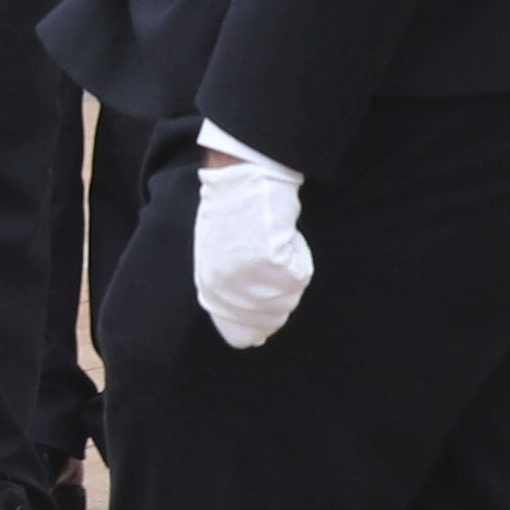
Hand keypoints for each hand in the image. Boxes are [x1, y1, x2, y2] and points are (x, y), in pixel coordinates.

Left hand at [191, 129, 312, 350]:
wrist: (242, 181)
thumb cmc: (229, 211)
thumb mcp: (215, 254)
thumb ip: (226, 286)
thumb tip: (248, 324)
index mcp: (210, 286)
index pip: (237, 328)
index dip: (256, 327)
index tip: (266, 325)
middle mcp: (228, 288)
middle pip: (268, 317)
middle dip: (278, 300)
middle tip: (278, 272)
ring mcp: (253, 279)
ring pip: (288, 297)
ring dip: (288, 278)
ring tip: (275, 247)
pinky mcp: (277, 265)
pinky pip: (299, 275)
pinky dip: (299, 259)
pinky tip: (284, 238)